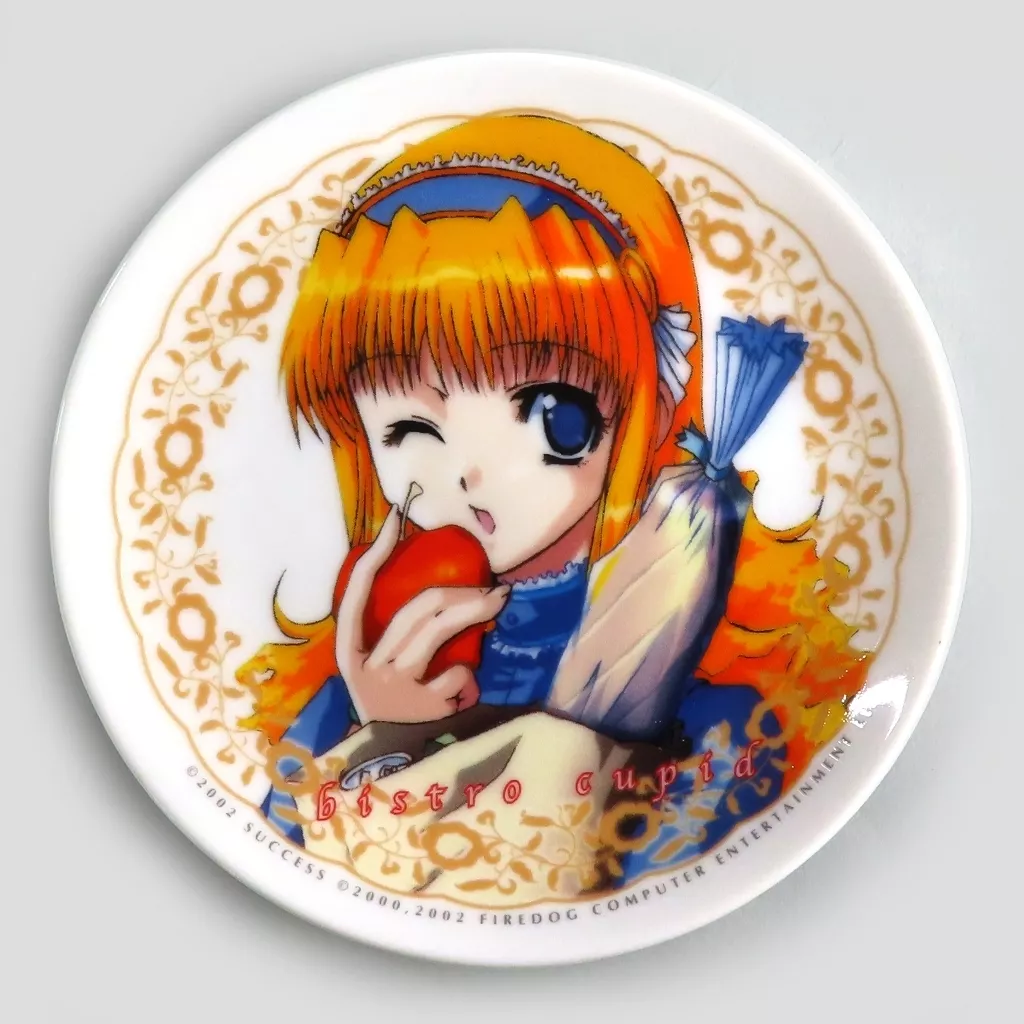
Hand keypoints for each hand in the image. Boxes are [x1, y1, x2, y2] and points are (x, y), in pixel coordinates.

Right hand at [335, 506, 508, 724]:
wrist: (385, 768)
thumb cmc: (390, 708)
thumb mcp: (377, 671)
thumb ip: (397, 637)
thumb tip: (443, 592)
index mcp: (350, 651)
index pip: (357, 592)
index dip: (377, 553)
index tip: (397, 519)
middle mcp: (368, 665)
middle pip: (418, 609)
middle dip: (460, 591)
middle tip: (491, 588)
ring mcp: (394, 686)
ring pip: (439, 631)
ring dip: (475, 611)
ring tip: (498, 603)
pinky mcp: (421, 706)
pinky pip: (456, 673)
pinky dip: (466, 677)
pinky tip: (464, 689)